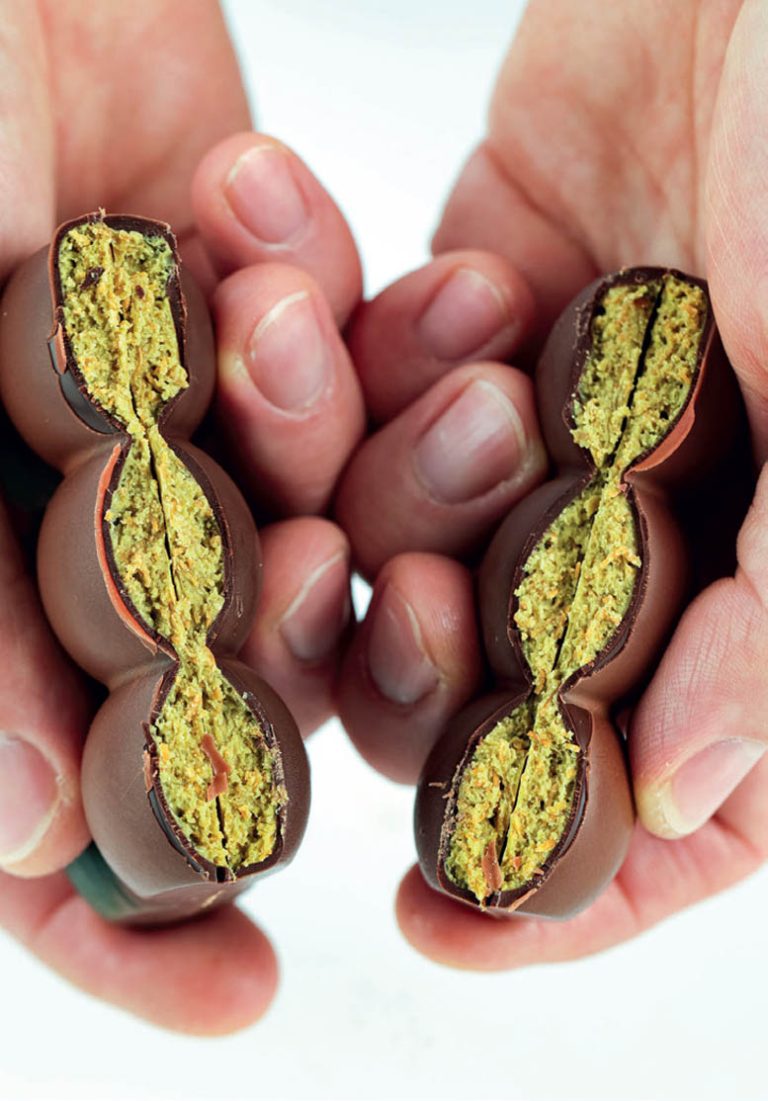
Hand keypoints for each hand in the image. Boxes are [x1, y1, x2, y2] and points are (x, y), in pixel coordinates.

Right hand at [0, 4, 363, 1032]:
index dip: (128, 915)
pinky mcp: (268, 315)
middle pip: (214, 665)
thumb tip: (22, 837)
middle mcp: (90, 508)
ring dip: (385, 498)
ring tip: (436, 456)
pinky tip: (464, 321)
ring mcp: (188, 418)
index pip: (52, 796)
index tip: (233, 996)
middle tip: (348, 637)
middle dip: (290, 676)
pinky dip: (407, 369)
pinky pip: (362, 387)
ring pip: (315, 525)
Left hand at [336, 0, 767, 967]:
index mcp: (759, 573)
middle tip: (414, 611)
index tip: (451, 921)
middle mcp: (642, 517)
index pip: (662, 795)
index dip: (563, 876)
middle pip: (496, 678)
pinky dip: (320, 366)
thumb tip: (680, 799)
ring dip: (368, 498)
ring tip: (356, 427)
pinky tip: (295, 306)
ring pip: (400, 541)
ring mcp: (541, 422)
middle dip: (438, 665)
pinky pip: (348, 393)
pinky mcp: (457, 320)